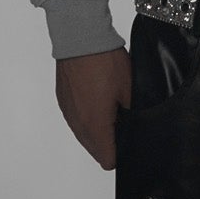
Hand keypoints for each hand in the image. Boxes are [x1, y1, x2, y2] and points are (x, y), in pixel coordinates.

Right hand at [55, 47, 130, 169]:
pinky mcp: (63, 101)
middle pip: (94, 150)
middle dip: (110, 143)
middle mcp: (78, 123)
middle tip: (124, 123)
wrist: (81, 38)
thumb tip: (137, 128)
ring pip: (84, 136)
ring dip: (97, 131)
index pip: (107, 160)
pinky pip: (76, 120)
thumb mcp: (130, 90)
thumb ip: (133, 115)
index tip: (130, 141)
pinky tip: (98, 100)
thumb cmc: (105, 61)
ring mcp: (68, 113)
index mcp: (95, 125)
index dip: (121, 155)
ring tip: (112, 110)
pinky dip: (87, 117)